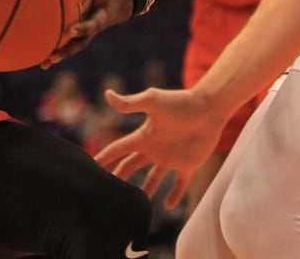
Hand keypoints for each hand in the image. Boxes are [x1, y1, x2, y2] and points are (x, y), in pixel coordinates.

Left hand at [42, 0, 128, 66]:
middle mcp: (101, 13)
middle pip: (95, 23)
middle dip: (84, 26)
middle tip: (71, 29)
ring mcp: (95, 28)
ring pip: (83, 42)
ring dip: (68, 50)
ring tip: (51, 57)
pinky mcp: (87, 37)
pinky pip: (72, 47)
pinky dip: (59, 54)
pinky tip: (42, 61)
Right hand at [93, 85, 224, 210]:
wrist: (208, 108)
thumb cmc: (180, 102)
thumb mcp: (152, 101)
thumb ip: (130, 103)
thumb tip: (107, 94)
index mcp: (143, 136)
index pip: (118, 149)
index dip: (104, 157)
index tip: (91, 166)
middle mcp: (154, 148)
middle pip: (130, 165)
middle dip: (118, 177)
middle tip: (106, 191)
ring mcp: (170, 158)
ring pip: (153, 178)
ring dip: (144, 190)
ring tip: (136, 204)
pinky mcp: (188, 164)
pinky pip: (179, 184)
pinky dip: (173, 195)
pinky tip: (167, 205)